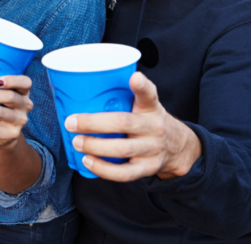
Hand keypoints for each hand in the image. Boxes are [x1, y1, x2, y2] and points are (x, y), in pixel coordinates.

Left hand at [65, 72, 201, 181]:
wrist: (179, 147)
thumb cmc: (150, 121)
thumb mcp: (145, 105)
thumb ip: (124, 97)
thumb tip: (81, 91)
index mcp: (151, 107)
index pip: (149, 94)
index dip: (142, 85)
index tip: (135, 78)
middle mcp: (154, 127)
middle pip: (124, 123)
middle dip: (93, 123)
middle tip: (71, 123)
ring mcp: (153, 149)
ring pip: (122, 149)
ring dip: (95, 146)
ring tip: (76, 142)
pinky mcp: (148, 168)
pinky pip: (124, 173)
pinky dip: (103, 169)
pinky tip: (88, 161)